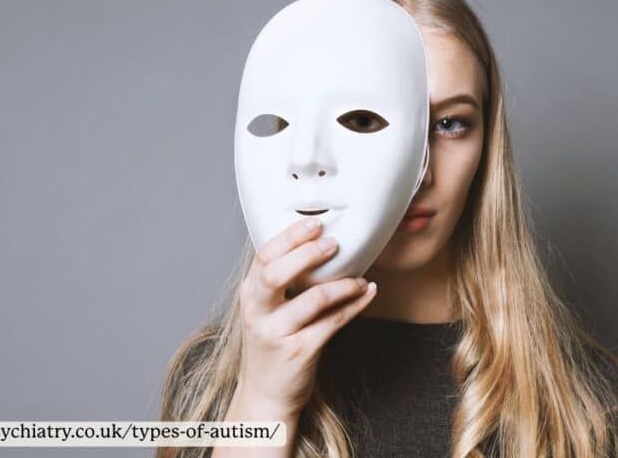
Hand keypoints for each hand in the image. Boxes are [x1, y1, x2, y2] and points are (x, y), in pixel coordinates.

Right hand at [233, 217, 376, 419]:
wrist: (265, 394)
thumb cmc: (271, 344)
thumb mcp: (265, 310)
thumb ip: (281, 281)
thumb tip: (316, 244)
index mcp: (250, 295)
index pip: (264, 256)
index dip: (289, 237)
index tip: (313, 222)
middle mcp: (258, 312)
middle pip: (276, 273)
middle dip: (307, 253)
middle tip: (334, 243)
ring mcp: (277, 334)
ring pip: (312, 299)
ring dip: (342, 284)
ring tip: (359, 278)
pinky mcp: (299, 352)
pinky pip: (333, 322)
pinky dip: (354, 305)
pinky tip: (367, 293)